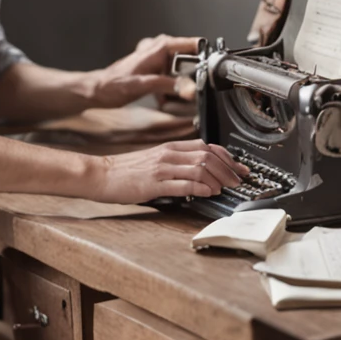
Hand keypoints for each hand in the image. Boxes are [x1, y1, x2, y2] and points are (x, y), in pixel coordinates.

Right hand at [88, 139, 249, 204]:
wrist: (102, 174)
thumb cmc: (127, 170)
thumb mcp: (155, 160)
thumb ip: (176, 162)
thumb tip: (201, 172)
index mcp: (170, 147)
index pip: (206, 146)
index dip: (227, 157)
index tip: (239, 167)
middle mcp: (168, 154)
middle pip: (208, 156)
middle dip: (228, 169)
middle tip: (238, 180)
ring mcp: (162, 168)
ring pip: (199, 168)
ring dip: (217, 179)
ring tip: (226, 188)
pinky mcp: (154, 184)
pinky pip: (184, 184)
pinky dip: (201, 188)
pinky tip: (208, 193)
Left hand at [90, 35, 199, 108]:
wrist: (98, 90)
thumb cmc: (113, 85)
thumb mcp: (143, 85)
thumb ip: (168, 85)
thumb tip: (190, 88)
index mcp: (158, 47)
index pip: (192, 43)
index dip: (205, 54)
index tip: (213, 69)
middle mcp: (159, 48)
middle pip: (189, 57)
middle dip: (191, 75)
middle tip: (188, 89)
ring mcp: (157, 57)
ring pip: (181, 68)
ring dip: (178, 84)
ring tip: (169, 94)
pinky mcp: (154, 67)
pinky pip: (171, 76)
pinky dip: (169, 87)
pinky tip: (160, 97)